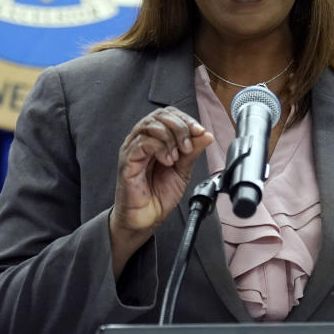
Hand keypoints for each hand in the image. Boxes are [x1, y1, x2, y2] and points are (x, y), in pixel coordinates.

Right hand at [109, 107, 213, 271]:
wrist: (147, 218)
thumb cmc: (159, 194)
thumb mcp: (183, 170)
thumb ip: (192, 151)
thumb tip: (206, 135)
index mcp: (156, 138)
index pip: (169, 114)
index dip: (186, 119)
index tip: (200, 132)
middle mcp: (142, 139)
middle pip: (160, 115)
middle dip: (180, 127)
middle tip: (188, 146)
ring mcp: (133, 148)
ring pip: (151, 125)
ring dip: (170, 138)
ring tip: (176, 157)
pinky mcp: (127, 160)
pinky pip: (142, 143)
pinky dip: (159, 148)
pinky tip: (167, 161)